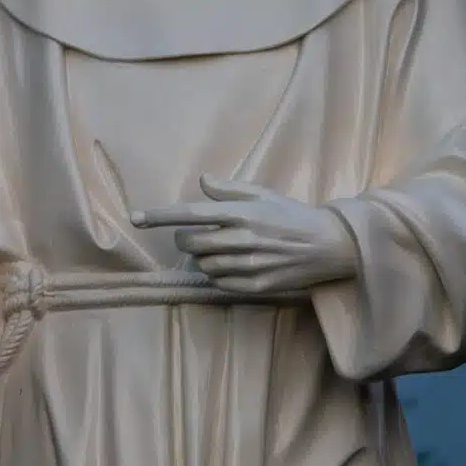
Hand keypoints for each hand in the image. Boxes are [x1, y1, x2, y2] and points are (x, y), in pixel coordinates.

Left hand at [130, 175, 358, 294]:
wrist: (330, 246)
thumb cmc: (293, 216)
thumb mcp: (263, 195)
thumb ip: (230, 190)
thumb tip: (202, 181)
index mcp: (242, 212)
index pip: (191, 213)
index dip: (160, 215)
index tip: (136, 217)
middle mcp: (243, 238)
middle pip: (190, 243)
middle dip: (184, 239)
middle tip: (194, 235)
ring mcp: (249, 264)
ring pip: (203, 264)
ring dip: (203, 257)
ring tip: (223, 248)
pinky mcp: (256, 284)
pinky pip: (219, 282)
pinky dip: (218, 273)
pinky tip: (232, 264)